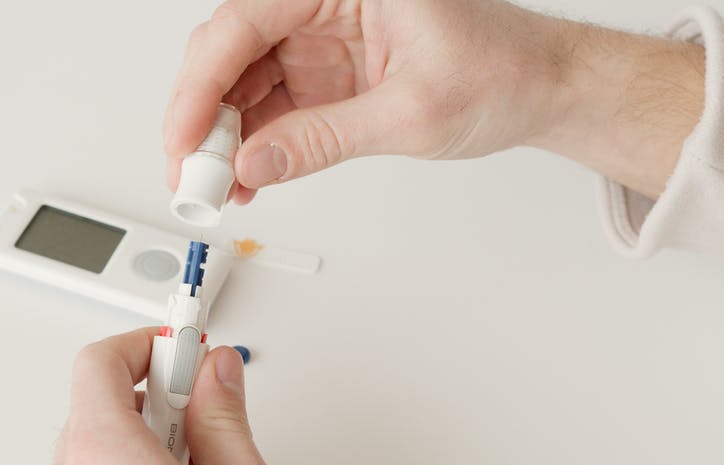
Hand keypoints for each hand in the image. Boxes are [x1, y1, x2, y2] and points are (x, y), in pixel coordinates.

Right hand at [165, 0, 703, 201]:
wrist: (540, 88)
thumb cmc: (502, 71)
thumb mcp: (412, 113)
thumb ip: (324, 139)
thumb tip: (253, 166)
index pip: (245, 20)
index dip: (201, 84)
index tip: (183, 139)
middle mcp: (322, 1)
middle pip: (229, 50)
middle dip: (201, 115)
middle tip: (191, 174)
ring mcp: (318, 39)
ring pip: (239, 81)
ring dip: (221, 137)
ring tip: (214, 187)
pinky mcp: (322, 74)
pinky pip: (267, 106)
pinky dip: (250, 145)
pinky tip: (243, 179)